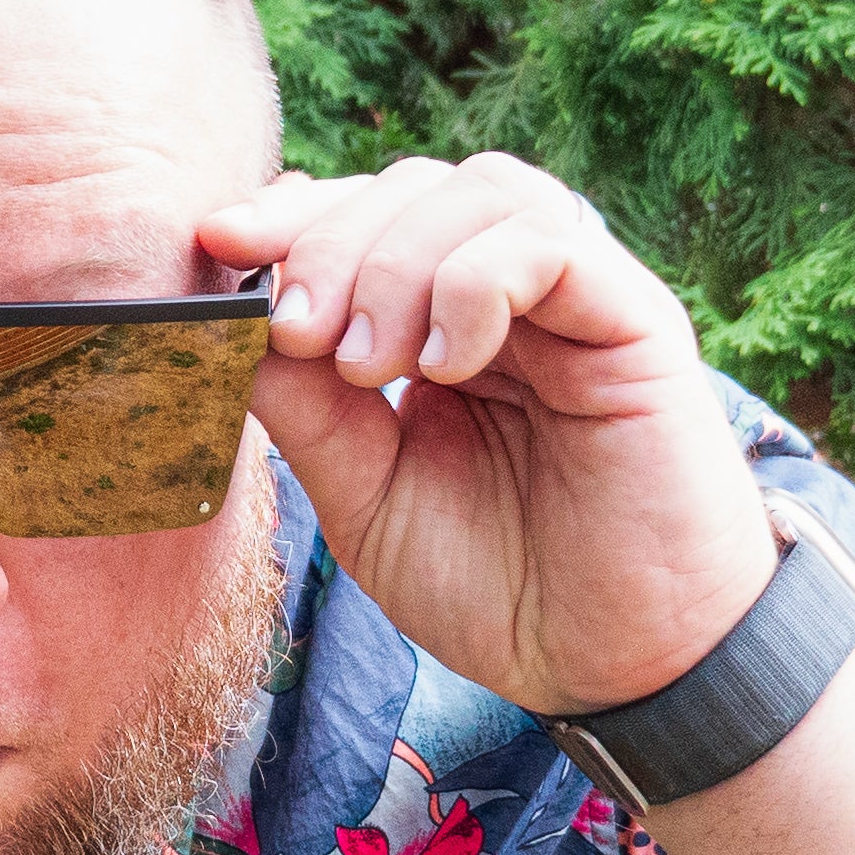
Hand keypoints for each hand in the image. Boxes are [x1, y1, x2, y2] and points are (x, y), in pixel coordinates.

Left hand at [196, 151, 776, 713]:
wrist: (615, 668)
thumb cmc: (501, 589)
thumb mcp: (368, 501)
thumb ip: (309, 411)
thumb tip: (233, 324)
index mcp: (439, 329)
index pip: (363, 219)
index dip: (290, 217)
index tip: (218, 243)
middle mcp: (508, 299)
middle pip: (411, 186)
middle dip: (331, 240)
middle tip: (300, 330)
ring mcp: (574, 303)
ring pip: (481, 191)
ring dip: (398, 259)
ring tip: (370, 365)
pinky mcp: (636, 324)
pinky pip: (553, 244)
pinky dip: (477, 281)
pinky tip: (447, 364)